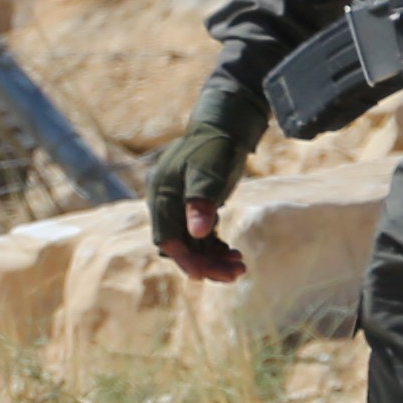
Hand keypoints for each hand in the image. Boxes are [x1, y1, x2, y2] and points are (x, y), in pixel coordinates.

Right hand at [146, 99, 258, 283]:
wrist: (225, 127)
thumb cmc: (216, 147)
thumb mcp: (209, 173)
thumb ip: (201, 201)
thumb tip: (197, 234)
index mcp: (162, 195)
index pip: (168, 237)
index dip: (185, 259)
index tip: (205, 276)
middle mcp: (167, 203)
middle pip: (182, 245)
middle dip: (207, 263)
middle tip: (237, 273)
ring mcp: (180, 206)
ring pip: (193, 244)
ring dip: (214, 258)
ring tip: (240, 266)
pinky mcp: (194, 207)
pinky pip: (201, 236)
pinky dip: (216, 248)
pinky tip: (234, 254)